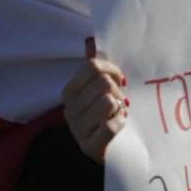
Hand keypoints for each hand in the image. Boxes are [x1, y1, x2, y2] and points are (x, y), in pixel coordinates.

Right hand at [61, 38, 127, 162]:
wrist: (110, 150)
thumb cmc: (106, 115)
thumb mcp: (99, 89)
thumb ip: (94, 66)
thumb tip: (90, 40)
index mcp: (70, 91)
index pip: (92, 66)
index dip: (112, 70)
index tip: (120, 80)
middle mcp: (69, 109)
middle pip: (102, 83)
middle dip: (118, 91)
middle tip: (120, 102)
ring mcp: (77, 129)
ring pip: (108, 102)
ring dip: (119, 108)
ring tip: (117, 115)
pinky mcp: (89, 147)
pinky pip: (111, 126)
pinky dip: (120, 125)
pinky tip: (119, 128)